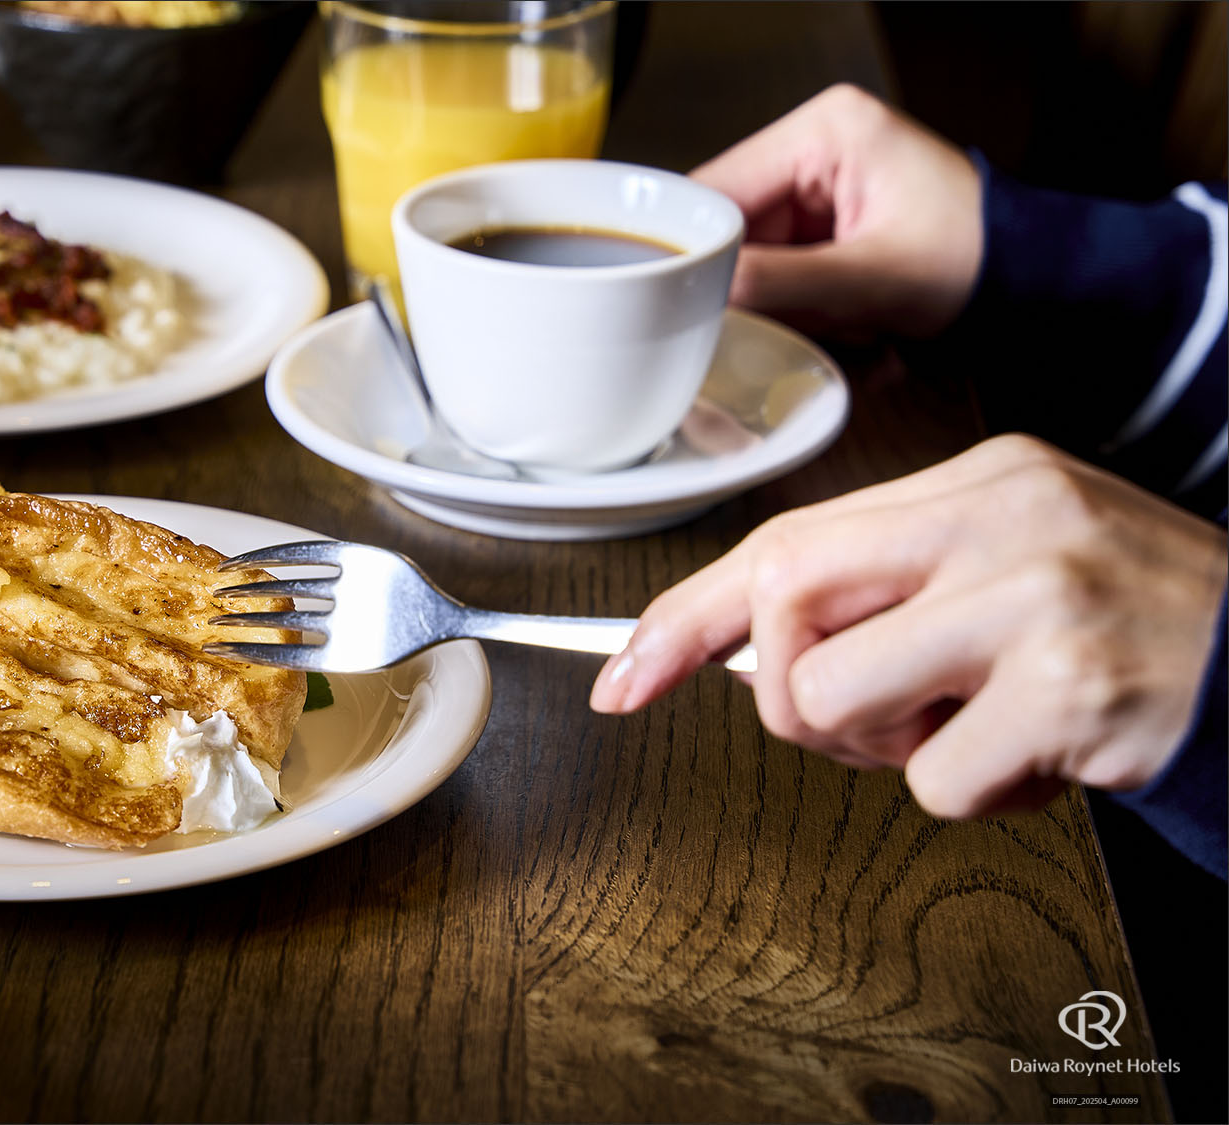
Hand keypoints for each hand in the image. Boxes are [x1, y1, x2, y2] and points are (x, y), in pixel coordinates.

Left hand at [588, 435, 1227, 818]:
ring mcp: (1035, 598)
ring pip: (834, 699)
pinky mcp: (1066, 689)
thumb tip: (741, 650)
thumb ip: (892, 587)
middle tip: (876, 721)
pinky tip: (1047, 757)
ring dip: (890, 749)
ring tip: (983, 726)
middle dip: (786, 696)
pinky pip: (932, 780)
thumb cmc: (1140, 628)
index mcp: (980, 481)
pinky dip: (978, 793)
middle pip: (780, 606)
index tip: (620, 674)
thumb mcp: (1014, 566)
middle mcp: (1002, 519)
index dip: (683, 616)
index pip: (783, 540)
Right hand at [691, 84, 982, 339]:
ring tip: (837, 311)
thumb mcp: (871, 279)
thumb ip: (779, 282)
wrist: (1030, 278)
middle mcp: (815, 143)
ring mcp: (818, 180)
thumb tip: (700, 288)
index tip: (685, 297)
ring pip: (747, 250)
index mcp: (827, 129)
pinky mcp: (823, 216)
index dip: (695, 247)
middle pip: (728, 221)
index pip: (719, 187)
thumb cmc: (977, 260)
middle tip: (797, 312)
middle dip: (752, 278)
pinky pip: (774, 263)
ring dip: (778, 294)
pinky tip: (838, 309)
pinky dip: (795, 298)